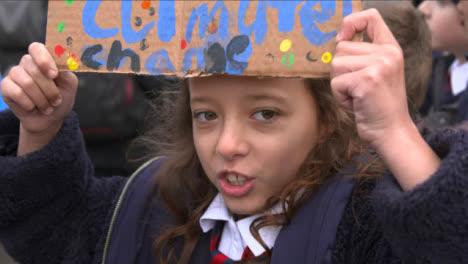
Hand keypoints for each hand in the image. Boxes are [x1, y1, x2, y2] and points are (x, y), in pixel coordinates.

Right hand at [0, 42, 77, 153]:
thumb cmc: (60, 99)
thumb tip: (61, 64)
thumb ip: (67, 73)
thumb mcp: (69, 86)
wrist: (48, 118)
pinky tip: (33, 108)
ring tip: (47, 107)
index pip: (37, 48)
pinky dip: (29, 104)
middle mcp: (27, 63)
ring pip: (27, 83)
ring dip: (41, 100)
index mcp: (44, 58)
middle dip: (49, 90)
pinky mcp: (6, 86)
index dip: (44, 60)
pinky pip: (17, 93)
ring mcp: (15, 73)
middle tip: (57, 101)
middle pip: (35, 70)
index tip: (54, 75)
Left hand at [331, 9, 439, 190]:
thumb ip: (362, 55)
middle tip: (357, 88)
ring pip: (335, 65)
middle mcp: (387, 53)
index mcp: (391, 48)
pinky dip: (340, 97)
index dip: (350, 23)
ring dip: (339, 85)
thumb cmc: (378, 105)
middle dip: (341, 71)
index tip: (342, 38)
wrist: (391, 132)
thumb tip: (337, 41)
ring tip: (358, 96)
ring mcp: (378, 66)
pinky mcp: (367, 81)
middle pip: (341, 48)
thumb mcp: (377, 72)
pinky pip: (336, 83)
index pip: (370, 17)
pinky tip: (356, 104)